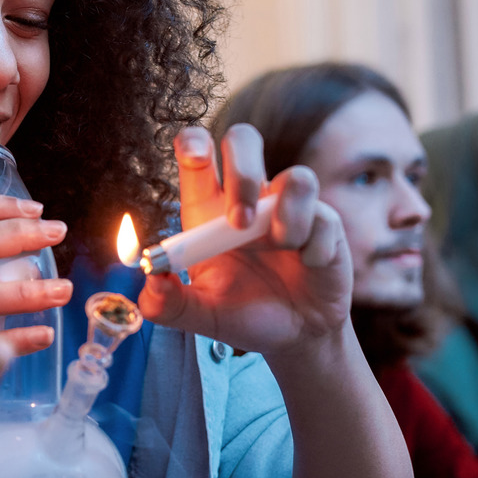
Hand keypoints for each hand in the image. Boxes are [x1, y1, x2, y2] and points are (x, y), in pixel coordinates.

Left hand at [139, 125, 352, 357]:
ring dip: (288, 215)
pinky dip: (314, 248)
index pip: (196, 152)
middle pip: (244, 140)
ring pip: (297, 177)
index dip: (194, 142)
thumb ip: (168, 304)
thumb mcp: (199, 315)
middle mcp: (249, 198)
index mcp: (209, 208)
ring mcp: (289, 207)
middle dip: (243, 172)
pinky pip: (324, 218)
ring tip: (283, 248)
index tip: (197, 157)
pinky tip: (308, 266)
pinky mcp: (325, 224)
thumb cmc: (242, 314)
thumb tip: (153, 282)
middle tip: (239, 222)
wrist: (292, 338)